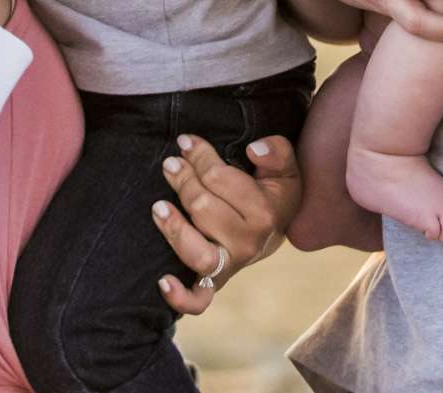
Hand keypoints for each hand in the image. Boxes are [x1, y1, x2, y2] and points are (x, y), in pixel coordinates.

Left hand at [151, 133, 302, 314]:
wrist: (276, 229)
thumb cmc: (273, 192)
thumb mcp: (284, 168)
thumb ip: (277, 152)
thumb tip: (254, 150)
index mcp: (264, 213)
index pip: (219, 179)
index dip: (199, 155)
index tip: (185, 142)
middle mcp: (248, 243)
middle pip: (202, 208)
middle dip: (183, 179)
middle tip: (170, 164)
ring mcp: (231, 266)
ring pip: (197, 252)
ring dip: (173, 228)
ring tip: (158, 206)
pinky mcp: (215, 283)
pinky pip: (199, 300)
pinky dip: (180, 297)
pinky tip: (163, 281)